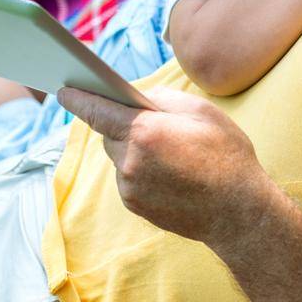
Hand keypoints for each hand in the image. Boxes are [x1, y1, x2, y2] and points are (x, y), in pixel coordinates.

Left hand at [56, 86, 277, 246]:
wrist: (237, 211)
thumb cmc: (226, 156)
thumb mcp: (202, 112)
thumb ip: (162, 99)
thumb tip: (137, 99)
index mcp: (144, 132)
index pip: (97, 111)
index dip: (78, 98)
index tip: (63, 91)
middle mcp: (129, 161)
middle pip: (110, 134)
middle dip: (125, 125)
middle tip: (157, 126)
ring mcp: (129, 186)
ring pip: (120, 157)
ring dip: (136, 150)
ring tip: (173, 155)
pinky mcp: (133, 204)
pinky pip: (128, 178)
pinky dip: (142, 171)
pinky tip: (172, 174)